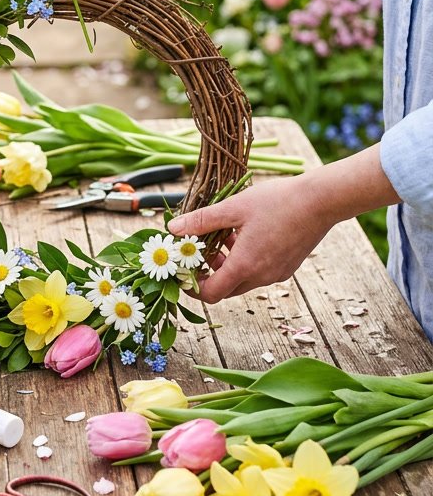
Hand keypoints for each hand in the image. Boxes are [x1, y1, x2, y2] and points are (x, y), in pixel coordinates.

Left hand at [167, 175, 334, 303]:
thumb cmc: (277, 201)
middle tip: (199, 251)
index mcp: (245, 266)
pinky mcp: (288, 267)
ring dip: (227, 264)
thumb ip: (201, 220)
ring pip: (243, 280)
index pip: (210, 294)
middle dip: (208, 273)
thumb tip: (173, 228)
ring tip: (222, 236)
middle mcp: (261, 277)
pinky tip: (244, 235)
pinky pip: (259, 272)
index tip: (183, 271)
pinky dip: (246, 261)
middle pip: (226, 289)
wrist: (321, 201)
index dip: (192, 287)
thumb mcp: (233, 207)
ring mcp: (277, 274)